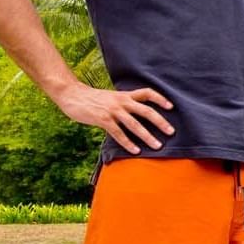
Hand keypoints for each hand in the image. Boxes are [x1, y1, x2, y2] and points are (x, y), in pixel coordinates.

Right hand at [55, 82, 173, 153]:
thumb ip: (124, 104)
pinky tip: (136, 150)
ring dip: (148, 136)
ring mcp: (113, 110)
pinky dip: (128, 143)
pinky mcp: (103, 120)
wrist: (72, 94)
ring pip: (135, 124)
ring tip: (158, 146)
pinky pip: (119, 133)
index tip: (171, 106)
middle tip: (171, 132)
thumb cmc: (92, 98)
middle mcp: (122, 101)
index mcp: (125, 95)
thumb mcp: (112, 97)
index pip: (147, 93)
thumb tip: (136, 116)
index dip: (160, 99)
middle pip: (146, 111)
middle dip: (160, 122)